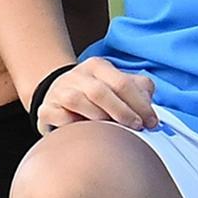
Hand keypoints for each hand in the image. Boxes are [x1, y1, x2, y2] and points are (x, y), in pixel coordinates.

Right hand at [33, 58, 157, 132]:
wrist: (57, 94)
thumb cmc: (96, 94)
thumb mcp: (118, 86)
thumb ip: (138, 92)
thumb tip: (152, 111)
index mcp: (99, 66)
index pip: (123, 83)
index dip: (140, 104)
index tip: (151, 122)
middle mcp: (77, 76)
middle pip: (100, 92)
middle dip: (122, 112)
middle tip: (136, 127)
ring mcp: (59, 91)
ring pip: (77, 101)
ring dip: (98, 117)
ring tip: (112, 129)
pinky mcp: (46, 108)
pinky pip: (58, 116)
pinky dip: (72, 124)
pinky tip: (84, 131)